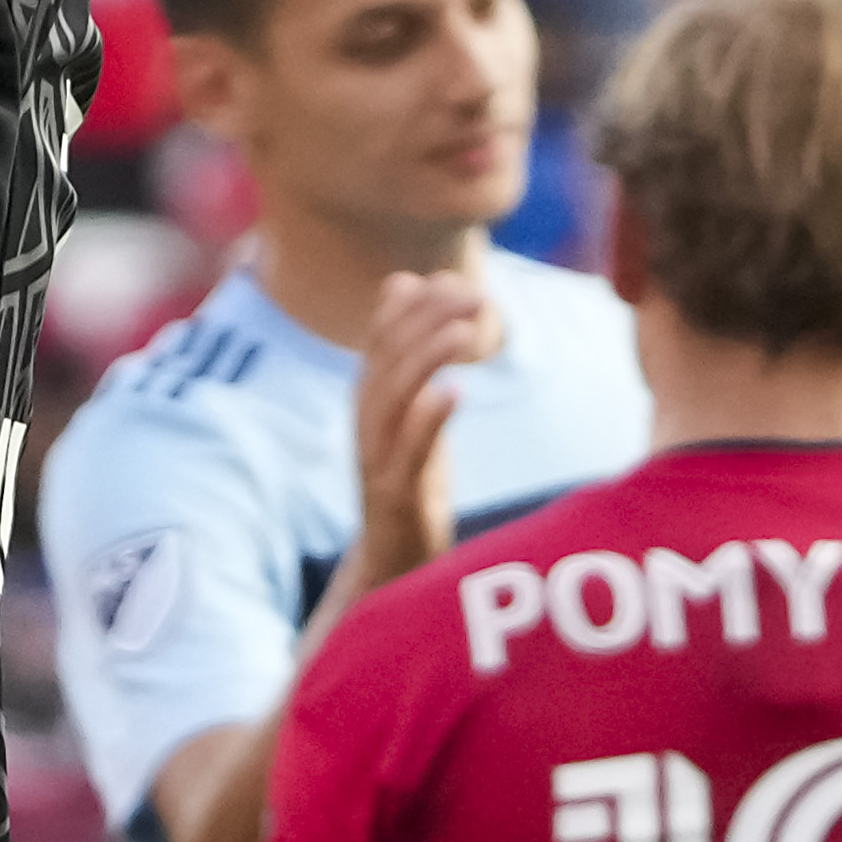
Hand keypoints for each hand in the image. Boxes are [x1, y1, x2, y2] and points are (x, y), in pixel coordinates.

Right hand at [353, 269, 500, 586]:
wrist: (391, 562)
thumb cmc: (407, 479)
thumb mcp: (408, 408)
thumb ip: (407, 351)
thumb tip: (404, 282)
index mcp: (369, 398)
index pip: (382, 335)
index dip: (415, 303)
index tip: (457, 279)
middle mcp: (365, 422)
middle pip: (386, 358)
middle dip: (428, 320)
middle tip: (475, 296)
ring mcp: (377, 458)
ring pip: (391, 397)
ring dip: (426, 358)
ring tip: (465, 332)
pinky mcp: (394, 494)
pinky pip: (407, 451)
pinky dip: (427, 418)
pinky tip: (454, 392)